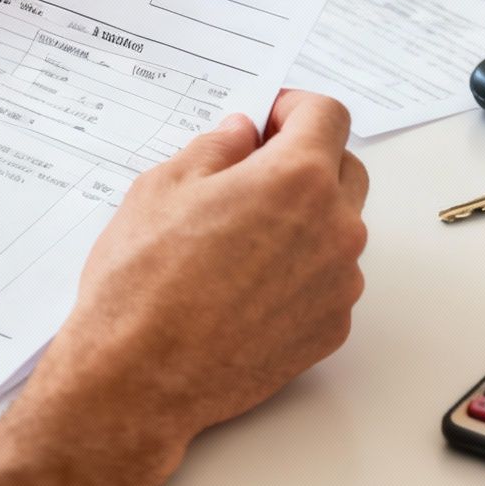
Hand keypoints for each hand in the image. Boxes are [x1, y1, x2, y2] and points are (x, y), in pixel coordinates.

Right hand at [26, 91, 369, 474]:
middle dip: (306, 159)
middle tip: (253, 172)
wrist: (139, 378)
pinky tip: (246, 287)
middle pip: (344, 169)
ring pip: (338, 229)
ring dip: (304, 219)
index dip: (293, 107)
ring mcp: (340, 284)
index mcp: (296, 179)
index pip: (326, 115)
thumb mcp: (162, 188)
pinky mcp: (332, 328)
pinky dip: (300, 271)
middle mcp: (334, 229)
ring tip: (240, 240)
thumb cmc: (143, 285)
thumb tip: (241, 136)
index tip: (268, 118)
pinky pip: (329, 281)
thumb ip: (215, 149)